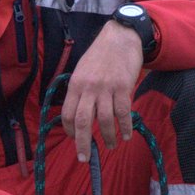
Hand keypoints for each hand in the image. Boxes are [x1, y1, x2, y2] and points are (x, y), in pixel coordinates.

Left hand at [61, 20, 143, 162]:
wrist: (120, 37)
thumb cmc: (101, 54)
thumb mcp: (82, 69)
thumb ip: (80, 90)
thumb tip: (78, 111)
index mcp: (75, 84)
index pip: (67, 113)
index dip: (69, 130)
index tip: (75, 139)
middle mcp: (88, 88)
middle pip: (82, 121)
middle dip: (82, 143)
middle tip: (84, 158)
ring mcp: (106, 88)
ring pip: (103, 120)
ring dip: (107, 136)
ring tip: (111, 145)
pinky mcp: (123, 87)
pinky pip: (123, 113)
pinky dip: (124, 127)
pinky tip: (126, 135)